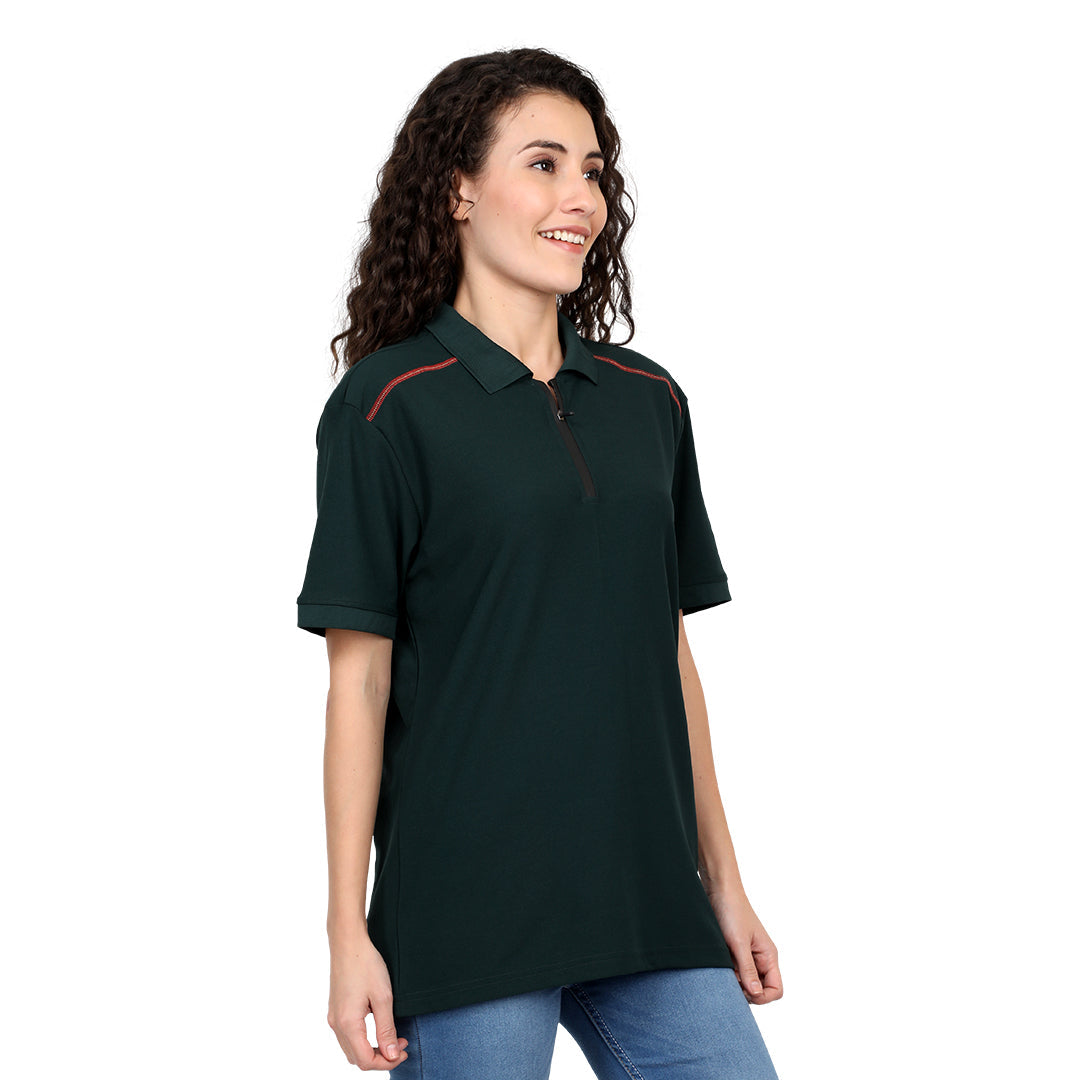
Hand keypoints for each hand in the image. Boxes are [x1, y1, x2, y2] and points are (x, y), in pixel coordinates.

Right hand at [328, 935, 410, 1069]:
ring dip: (372, 1049)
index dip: (386, 1062)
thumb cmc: (367, 965)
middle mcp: (336, 1024)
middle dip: (380, 1058)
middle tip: (401, 1044)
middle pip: (357, 1058)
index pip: (365, 1060)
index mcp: (347, 1024)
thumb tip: (391, 1055)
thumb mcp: (383, 997)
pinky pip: (347, 1036)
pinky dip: (363, 1040)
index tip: (404, 1050)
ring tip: (393, 1037)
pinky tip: (378, 1027)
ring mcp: (333, 1017)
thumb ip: (386, 1028)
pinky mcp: (335, 1009)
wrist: (348, 942)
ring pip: (351, 1049)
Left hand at [704, 885, 782, 1004]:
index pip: (776, 990)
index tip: (745, 989)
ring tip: (724, 968)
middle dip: (746, 991)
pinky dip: (727, 972)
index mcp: (769, 956)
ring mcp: (747, 956)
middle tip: (731, 978)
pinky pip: (734, 972)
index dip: (763, 996)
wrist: (717, 889)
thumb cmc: (732, 910)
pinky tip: (719, 963)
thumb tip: (756, 994)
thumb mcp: (739, 942)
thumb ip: (748, 969)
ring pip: (746, 982)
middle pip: (761, 990)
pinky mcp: (734, 952)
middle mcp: (760, 958)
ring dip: (735, 981)